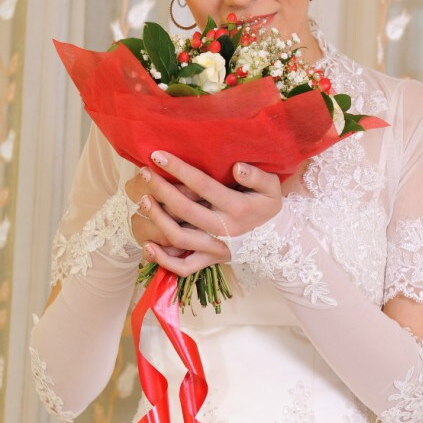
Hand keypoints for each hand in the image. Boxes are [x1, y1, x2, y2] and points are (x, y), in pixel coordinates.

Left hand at [135, 150, 282, 275]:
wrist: (278, 239)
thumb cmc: (268, 207)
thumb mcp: (272, 188)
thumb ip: (256, 176)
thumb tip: (237, 167)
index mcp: (237, 207)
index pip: (202, 184)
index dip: (178, 168)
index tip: (158, 155)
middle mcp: (224, 229)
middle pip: (184, 208)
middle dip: (160, 188)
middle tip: (145, 173)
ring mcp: (215, 247)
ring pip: (179, 236)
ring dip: (157, 218)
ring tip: (143, 200)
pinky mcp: (210, 260)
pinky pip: (184, 266)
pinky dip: (164, 260)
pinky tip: (147, 246)